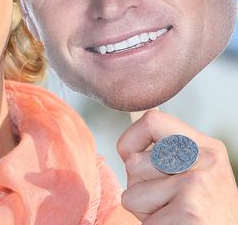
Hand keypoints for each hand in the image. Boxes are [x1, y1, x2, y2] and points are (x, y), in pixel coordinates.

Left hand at [117, 110, 237, 223]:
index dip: (130, 140)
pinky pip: (144, 220)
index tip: (130, 156)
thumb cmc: (210, 212)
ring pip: (131, 194)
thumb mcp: (198, 171)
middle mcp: (204, 159)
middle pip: (133, 163)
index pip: (151, 121)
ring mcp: (196, 183)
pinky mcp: (189, 210)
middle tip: (166, 200)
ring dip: (145, 211)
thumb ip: (167, 154)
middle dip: (139, 187)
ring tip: (172, 213)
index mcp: (205, 146)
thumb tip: (127, 150)